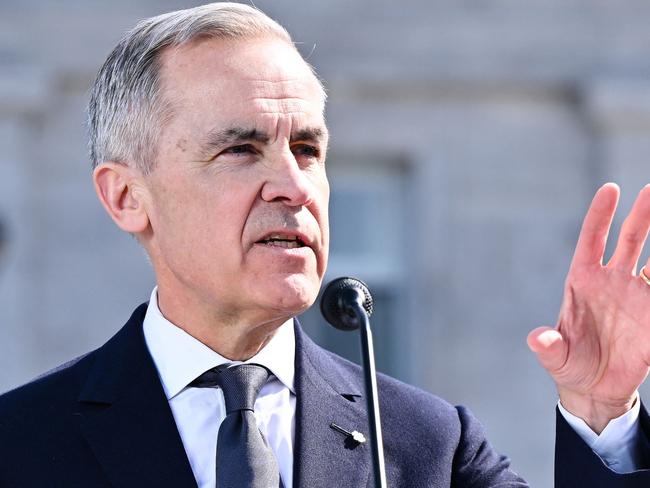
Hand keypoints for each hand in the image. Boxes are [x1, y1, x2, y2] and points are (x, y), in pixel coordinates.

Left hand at [528, 183, 649, 433]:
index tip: (610, 189)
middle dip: (643, 214)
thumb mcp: (554, 357)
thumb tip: (536, 340)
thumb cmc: (569, 365)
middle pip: (631, 239)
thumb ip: (547, 347)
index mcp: (582, 281)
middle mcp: (611, 282)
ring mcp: (636, 296)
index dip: (600, 215)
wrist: (594, 388)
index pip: (592, 240)